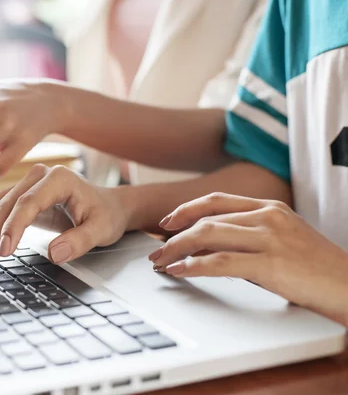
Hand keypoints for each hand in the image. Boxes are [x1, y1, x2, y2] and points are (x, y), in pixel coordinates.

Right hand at [0, 164, 129, 271]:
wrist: (107, 206)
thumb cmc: (105, 215)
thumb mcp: (102, 230)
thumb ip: (80, 241)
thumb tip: (54, 253)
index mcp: (59, 179)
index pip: (27, 202)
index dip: (13, 227)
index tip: (5, 251)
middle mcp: (38, 177)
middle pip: (5, 204)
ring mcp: (25, 185)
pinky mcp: (18, 197)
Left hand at [149, 192, 347, 323]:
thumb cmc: (315, 270)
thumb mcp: (279, 243)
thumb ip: (245, 238)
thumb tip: (203, 247)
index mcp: (270, 207)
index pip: (217, 200)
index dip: (187, 210)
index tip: (167, 222)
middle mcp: (268, 216)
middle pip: (206, 218)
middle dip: (174, 235)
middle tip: (156, 250)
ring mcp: (270, 238)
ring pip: (208, 235)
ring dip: (177, 249)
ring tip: (162, 262)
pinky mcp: (270, 263)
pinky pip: (220, 262)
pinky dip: (194, 266)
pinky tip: (180, 271)